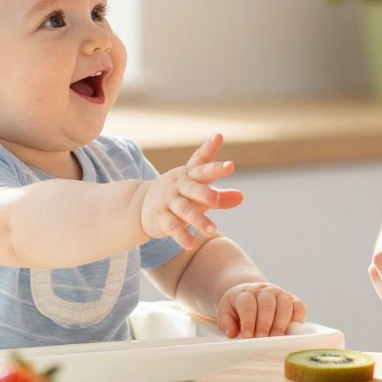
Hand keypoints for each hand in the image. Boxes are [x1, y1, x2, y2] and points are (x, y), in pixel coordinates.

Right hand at [141, 133, 243, 248]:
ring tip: (213, 230)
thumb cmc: (179, 195)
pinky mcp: (161, 218)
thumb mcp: (199, 192)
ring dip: (198, 220)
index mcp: (189, 174)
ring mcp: (168, 201)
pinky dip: (182, 236)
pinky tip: (191, 245)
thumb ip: (221, 196)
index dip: (209, 148)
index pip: (201, 161)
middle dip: (206, 192)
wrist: (140, 205)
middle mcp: (179, 185)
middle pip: (193, 187)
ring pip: (184, 210)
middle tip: (217, 198)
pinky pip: (172, 227)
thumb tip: (241, 197)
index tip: (218, 136)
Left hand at [217, 282, 306, 338]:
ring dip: (281, 323)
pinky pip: (299, 306)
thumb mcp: (226, 312)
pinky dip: (298, 318)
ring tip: (276, 338)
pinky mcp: (292, 299)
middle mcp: (265, 290)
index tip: (247, 336)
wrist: (250, 293)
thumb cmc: (237, 307)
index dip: (248, 321)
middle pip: (267, 304)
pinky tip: (291, 330)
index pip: (248, 305)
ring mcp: (280, 293)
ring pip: (284, 305)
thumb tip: (232, 334)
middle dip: (265, 324)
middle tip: (262, 339)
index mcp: (246, 293)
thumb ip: (226, 323)